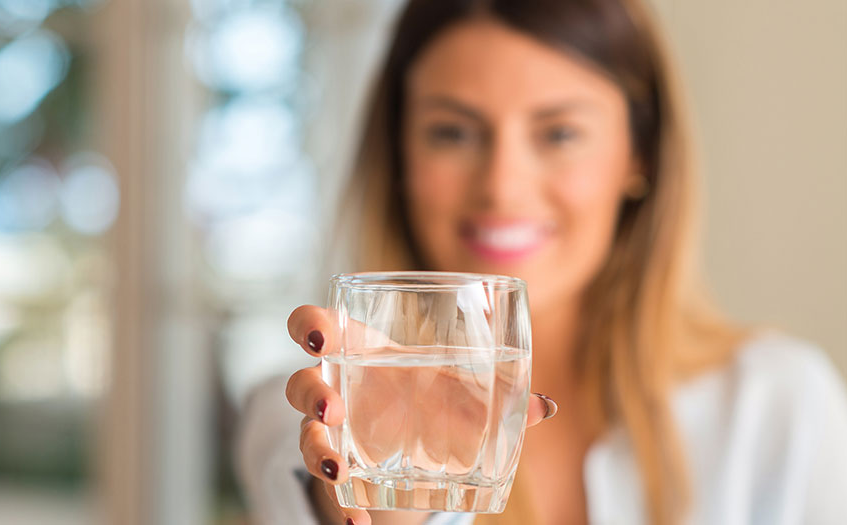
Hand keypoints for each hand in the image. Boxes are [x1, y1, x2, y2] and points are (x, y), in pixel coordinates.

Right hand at [284, 305, 557, 524]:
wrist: (421, 437)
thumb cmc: (434, 393)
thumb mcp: (462, 389)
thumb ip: (498, 394)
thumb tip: (545, 406)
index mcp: (358, 349)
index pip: (314, 326)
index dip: (308, 327)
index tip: (321, 338)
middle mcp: (336, 388)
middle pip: (300, 383)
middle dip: (310, 394)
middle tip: (333, 409)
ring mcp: (333, 431)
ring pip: (306, 436)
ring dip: (317, 451)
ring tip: (338, 467)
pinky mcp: (342, 469)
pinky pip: (330, 489)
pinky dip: (342, 508)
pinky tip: (358, 524)